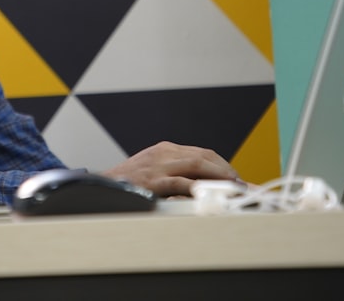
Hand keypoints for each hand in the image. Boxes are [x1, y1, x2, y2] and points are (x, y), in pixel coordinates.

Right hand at [101, 141, 238, 197]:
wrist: (103, 185)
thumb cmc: (130, 182)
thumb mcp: (154, 170)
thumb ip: (176, 173)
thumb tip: (202, 186)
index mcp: (166, 149)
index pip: (202, 153)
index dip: (222, 165)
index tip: (235, 177)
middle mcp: (164, 153)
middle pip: (204, 157)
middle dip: (226, 170)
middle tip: (240, 184)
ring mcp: (158, 166)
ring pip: (197, 165)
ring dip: (219, 176)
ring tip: (233, 188)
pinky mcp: (153, 181)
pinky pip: (180, 182)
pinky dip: (198, 187)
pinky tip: (210, 193)